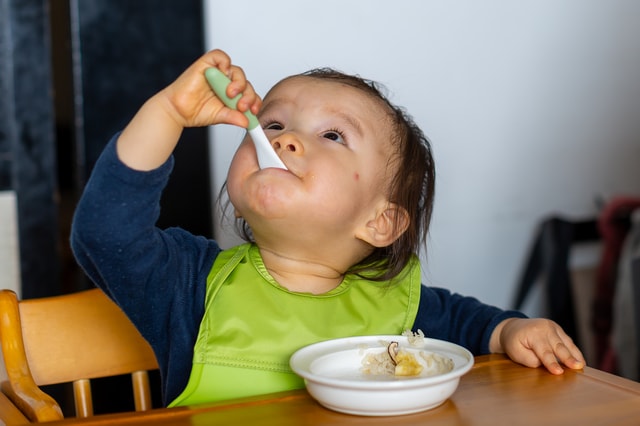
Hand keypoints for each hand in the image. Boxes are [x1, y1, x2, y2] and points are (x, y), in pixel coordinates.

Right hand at [117, 49, 260, 170]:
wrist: (177, 111)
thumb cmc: (196, 112)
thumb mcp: (220, 116)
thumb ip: (234, 117)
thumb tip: (248, 122)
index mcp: (231, 94)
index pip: (249, 93)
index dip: (254, 101)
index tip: (254, 112)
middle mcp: (226, 82)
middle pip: (245, 83)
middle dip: (248, 95)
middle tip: (242, 107)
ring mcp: (217, 73)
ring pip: (236, 71)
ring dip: (238, 83)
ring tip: (231, 95)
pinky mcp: (206, 64)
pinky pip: (220, 56)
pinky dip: (225, 62)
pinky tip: (225, 74)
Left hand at [492, 318, 585, 373]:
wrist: (512, 328)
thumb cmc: (513, 342)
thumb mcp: (515, 352)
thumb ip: (530, 359)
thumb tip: (545, 364)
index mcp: (533, 333)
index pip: (544, 352)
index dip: (551, 363)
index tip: (559, 372)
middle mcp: (545, 328)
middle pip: (559, 346)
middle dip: (568, 357)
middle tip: (578, 367)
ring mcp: (553, 327)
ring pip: (567, 343)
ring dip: (575, 355)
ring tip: (582, 366)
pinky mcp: (558, 330)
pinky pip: (568, 341)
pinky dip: (574, 351)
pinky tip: (580, 361)